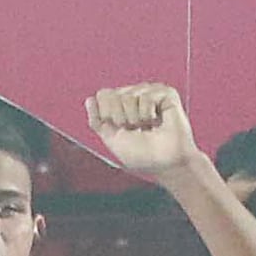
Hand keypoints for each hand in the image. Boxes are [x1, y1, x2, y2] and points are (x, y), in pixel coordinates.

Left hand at [84, 81, 202, 177]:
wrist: (165, 163)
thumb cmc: (142, 155)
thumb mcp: (111, 138)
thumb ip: (98, 120)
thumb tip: (89, 99)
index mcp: (121, 105)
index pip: (102, 95)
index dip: (106, 115)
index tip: (120, 129)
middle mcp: (135, 95)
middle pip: (112, 94)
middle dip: (119, 118)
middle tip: (134, 129)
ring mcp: (150, 92)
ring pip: (127, 96)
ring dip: (135, 119)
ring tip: (147, 127)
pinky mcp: (166, 93)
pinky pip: (145, 97)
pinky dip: (148, 115)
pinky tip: (157, 122)